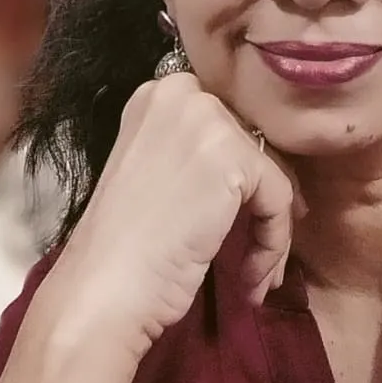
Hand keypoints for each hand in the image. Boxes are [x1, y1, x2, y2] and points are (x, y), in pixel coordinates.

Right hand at [37, 73, 299, 363]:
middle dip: (260, 205)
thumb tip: (255, 172)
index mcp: (157, 95)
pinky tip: (250, 280)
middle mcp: (181, 93)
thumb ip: (198, 159)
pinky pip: (279, 199)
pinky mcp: (231, 155)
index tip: (245, 220)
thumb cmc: (123, 249)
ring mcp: (206, 119)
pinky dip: (273, 244)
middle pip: (254, 146)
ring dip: (270, 233)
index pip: (228, 125)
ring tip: (254, 277)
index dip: (243, 176)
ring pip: (272, 175)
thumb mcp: (158, 177)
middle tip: (257, 255)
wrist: (102, 289)